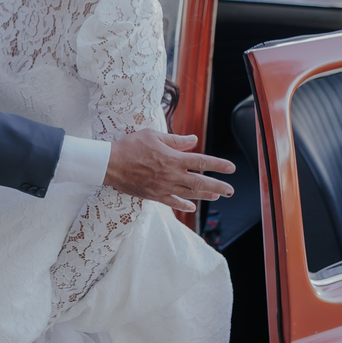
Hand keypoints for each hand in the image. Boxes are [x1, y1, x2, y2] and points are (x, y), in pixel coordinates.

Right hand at [105, 129, 234, 212]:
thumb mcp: (154, 136)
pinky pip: (172, 202)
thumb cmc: (130, 146)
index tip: (231, 168)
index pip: (201, 161)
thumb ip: (176, 140)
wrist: (110, 164)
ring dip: (205, 195)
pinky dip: (184, 205)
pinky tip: (192, 206)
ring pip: (189, 194)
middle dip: (218, 186)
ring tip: (217, 196)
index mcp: (173, 158)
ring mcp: (163, 187)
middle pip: (200, 182)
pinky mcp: (153, 195)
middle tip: (231, 190)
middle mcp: (171, 175)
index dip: (218, 165)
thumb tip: (194, 140)